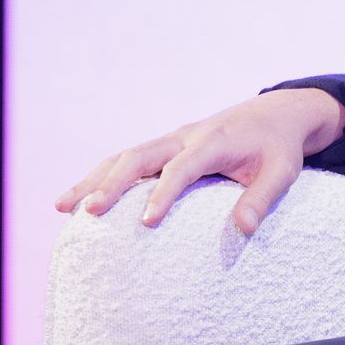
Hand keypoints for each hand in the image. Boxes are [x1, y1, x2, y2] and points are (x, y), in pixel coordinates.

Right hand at [54, 87, 344, 234]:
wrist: (276, 114)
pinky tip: (78, 201)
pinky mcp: (165, 147)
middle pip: (140, 155)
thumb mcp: (282, 171)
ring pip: (125, 155)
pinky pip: (127, 159)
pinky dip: (101, 177)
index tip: (146, 223)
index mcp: (214, 141)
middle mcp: (186, 136)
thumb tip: (244, 230)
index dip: (163, 193)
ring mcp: (171, 139)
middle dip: (112, 183)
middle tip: (89, 213)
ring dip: (94, 179)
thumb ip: (263, 198)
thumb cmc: (279, 147)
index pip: (183, 167)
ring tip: (62, 207)